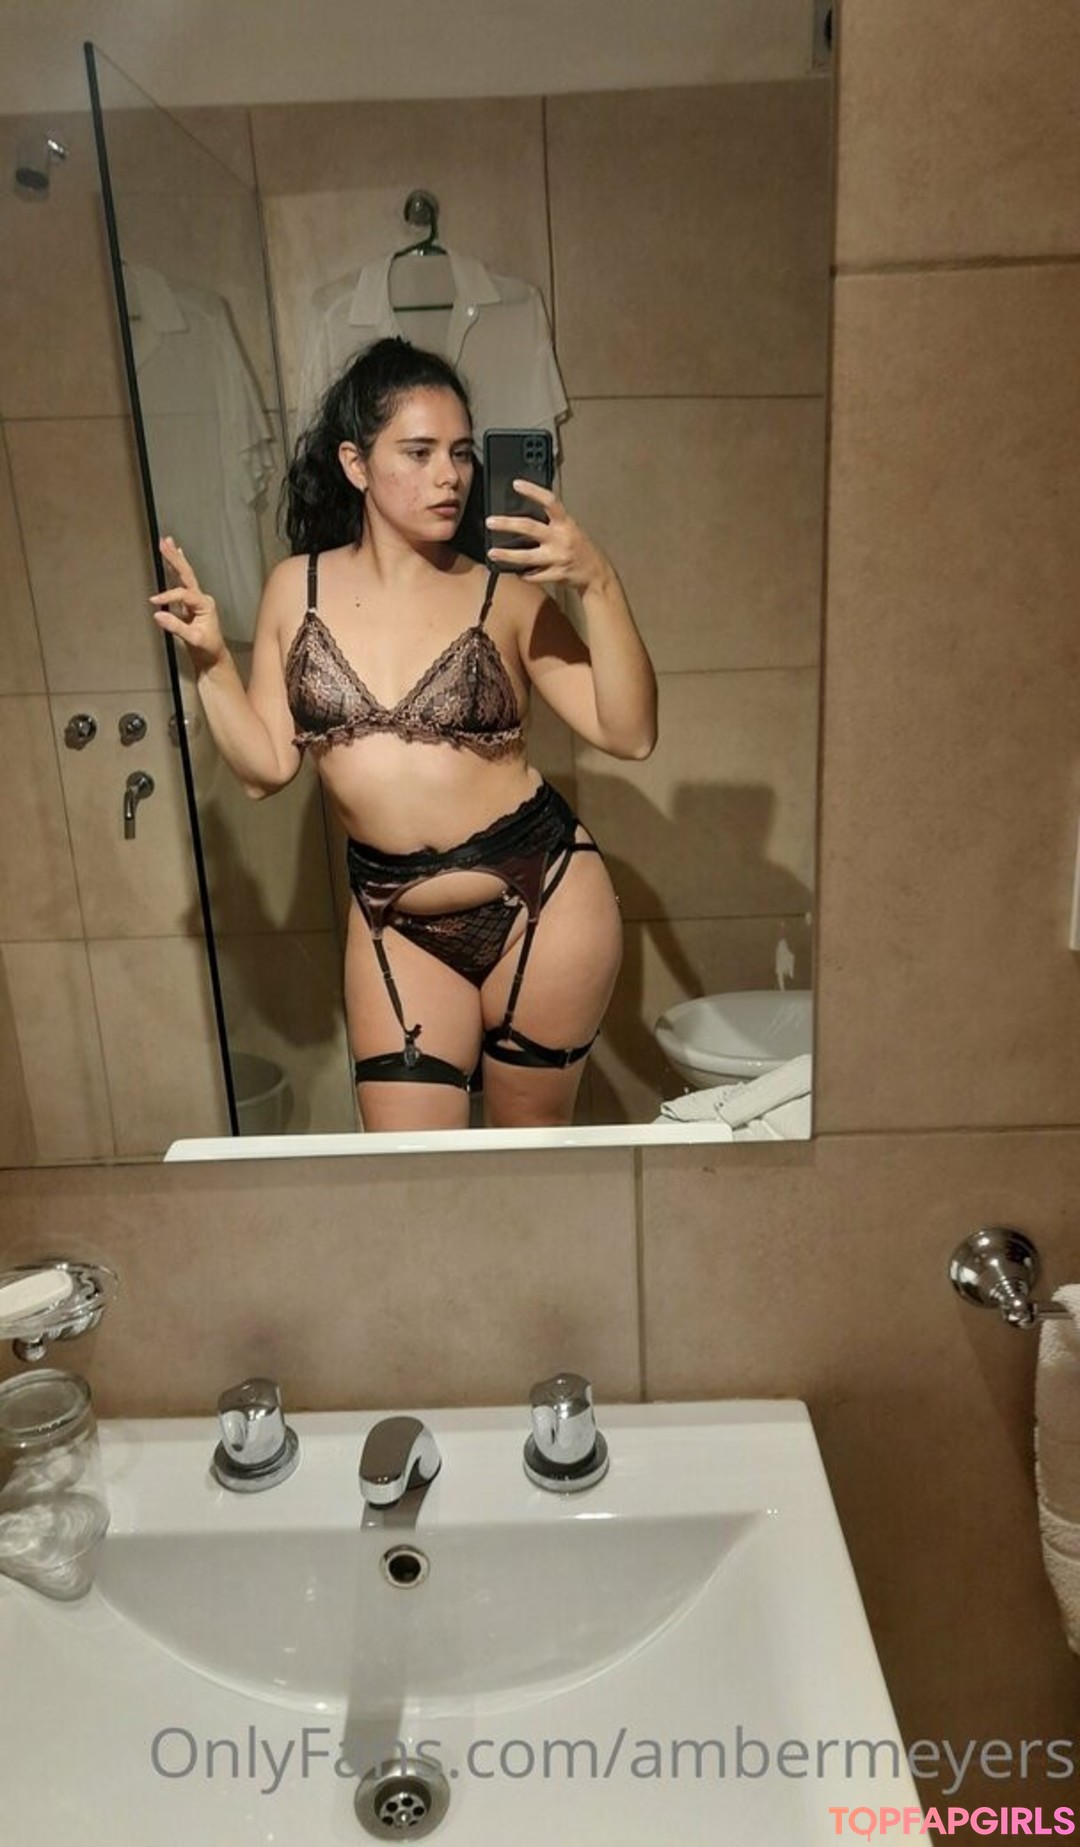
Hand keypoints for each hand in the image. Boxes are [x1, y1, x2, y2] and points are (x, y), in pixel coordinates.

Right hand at [149, 537, 226, 669]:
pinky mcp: (190, 604)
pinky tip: (176, 558)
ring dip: (175, 559)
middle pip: (186, 574)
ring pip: (184, 576)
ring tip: (168, 543)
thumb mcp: (193, 639)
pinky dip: (177, 570)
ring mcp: (196, 600)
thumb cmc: (207, 649)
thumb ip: (176, 626)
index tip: (155, 602)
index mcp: (205, 605)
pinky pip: (182, 583)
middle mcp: (202, 599)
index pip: (183, 594)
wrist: (213, 657)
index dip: (168, 596)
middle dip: (175, 558)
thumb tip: (158, 614)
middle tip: (165, 542)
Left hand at [485, 480, 610, 590]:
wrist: (596, 572)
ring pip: (527, 557)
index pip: (549, 501)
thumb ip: (551, 522)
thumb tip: (523, 514)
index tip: (516, 484)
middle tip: (490, 522)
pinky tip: (517, 572)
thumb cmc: (579, 547)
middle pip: (529, 527)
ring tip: (492, 553)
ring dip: (507, 555)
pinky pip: (534, 576)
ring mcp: (558, 558)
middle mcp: (561, 538)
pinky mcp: (556, 575)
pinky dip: (524, 575)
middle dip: (507, 524)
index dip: (533, 491)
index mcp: (565, 523)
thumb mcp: (569, 528)